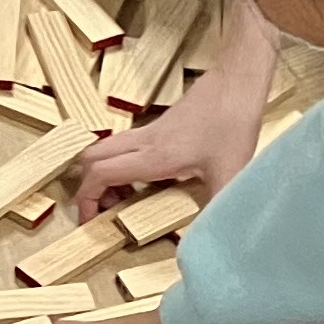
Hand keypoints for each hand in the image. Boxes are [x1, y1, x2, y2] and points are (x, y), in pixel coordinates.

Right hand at [69, 35, 265, 218]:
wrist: (237, 81)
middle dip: (88, 186)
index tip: (89, 221)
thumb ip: (216, 209)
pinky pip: (126, 146)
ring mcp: (149, 132)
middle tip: (105, 211)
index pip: (99, 175)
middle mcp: (144, 143)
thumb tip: (206, 242)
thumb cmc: (232, 122)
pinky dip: (123, 165)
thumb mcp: (230, 173)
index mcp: (153, 157)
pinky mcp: (160, 126)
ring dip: (104, 174)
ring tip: (125, 200)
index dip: (85, 200)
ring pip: (106, 150)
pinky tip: (150, 181)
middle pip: (91, 158)